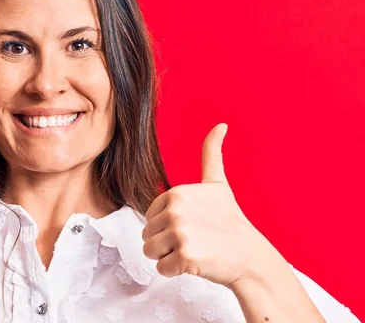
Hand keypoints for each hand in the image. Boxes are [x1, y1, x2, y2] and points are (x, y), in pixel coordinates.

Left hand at [142, 123, 269, 287]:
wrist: (250, 256)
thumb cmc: (230, 222)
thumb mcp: (218, 184)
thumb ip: (212, 154)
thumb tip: (221, 125)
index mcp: (177, 193)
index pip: (150, 216)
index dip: (166, 225)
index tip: (191, 225)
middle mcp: (176, 211)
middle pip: (147, 234)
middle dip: (166, 242)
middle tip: (194, 241)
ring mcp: (180, 234)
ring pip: (150, 251)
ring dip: (168, 257)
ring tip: (193, 251)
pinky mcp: (185, 257)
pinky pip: (162, 269)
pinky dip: (176, 272)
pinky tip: (196, 264)